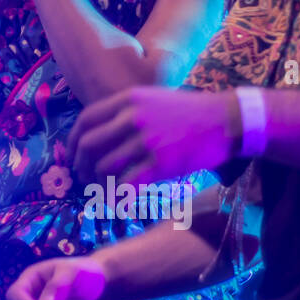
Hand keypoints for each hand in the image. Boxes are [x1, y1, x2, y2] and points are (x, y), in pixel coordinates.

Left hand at [70, 86, 235, 185]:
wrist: (227, 120)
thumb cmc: (190, 112)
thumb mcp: (153, 99)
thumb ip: (125, 111)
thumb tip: (97, 133)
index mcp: (128, 100)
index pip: (86, 120)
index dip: (73, 141)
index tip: (72, 155)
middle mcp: (133, 117)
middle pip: (89, 144)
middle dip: (80, 164)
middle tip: (84, 176)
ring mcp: (147, 140)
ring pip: (104, 166)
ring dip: (98, 181)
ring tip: (102, 188)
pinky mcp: (162, 163)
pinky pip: (127, 184)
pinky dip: (117, 195)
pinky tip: (118, 200)